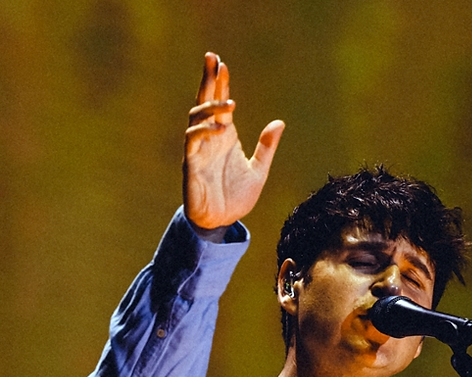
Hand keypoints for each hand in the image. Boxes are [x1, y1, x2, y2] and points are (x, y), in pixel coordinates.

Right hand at [183, 53, 284, 229]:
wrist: (221, 224)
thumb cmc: (236, 199)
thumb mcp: (258, 172)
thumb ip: (266, 147)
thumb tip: (279, 122)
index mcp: (225, 136)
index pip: (220, 103)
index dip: (220, 83)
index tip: (222, 63)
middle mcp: (210, 138)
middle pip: (205, 101)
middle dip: (207, 80)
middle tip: (212, 57)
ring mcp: (199, 149)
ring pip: (196, 117)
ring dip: (210, 106)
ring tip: (230, 102)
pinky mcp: (191, 164)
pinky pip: (192, 141)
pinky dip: (204, 131)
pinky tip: (219, 127)